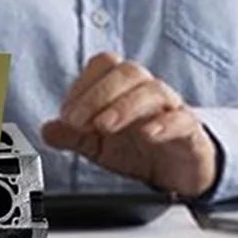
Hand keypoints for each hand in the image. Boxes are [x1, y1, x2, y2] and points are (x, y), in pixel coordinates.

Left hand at [41, 52, 217, 197]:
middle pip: (128, 72)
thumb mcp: (99, 146)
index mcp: (125, 88)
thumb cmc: (140, 150)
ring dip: (124, 106)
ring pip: (153, 90)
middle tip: (78, 121)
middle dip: (99, 94)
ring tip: (104, 126)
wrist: (180, 172)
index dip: (83, 84)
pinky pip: (181, 119)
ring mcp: (171, 108)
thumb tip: (46, 129)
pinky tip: (148, 134)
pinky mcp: (190, 131)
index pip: (105, 65)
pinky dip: (164, 124)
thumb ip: (74, 136)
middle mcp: (148, 91)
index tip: (67, 113)